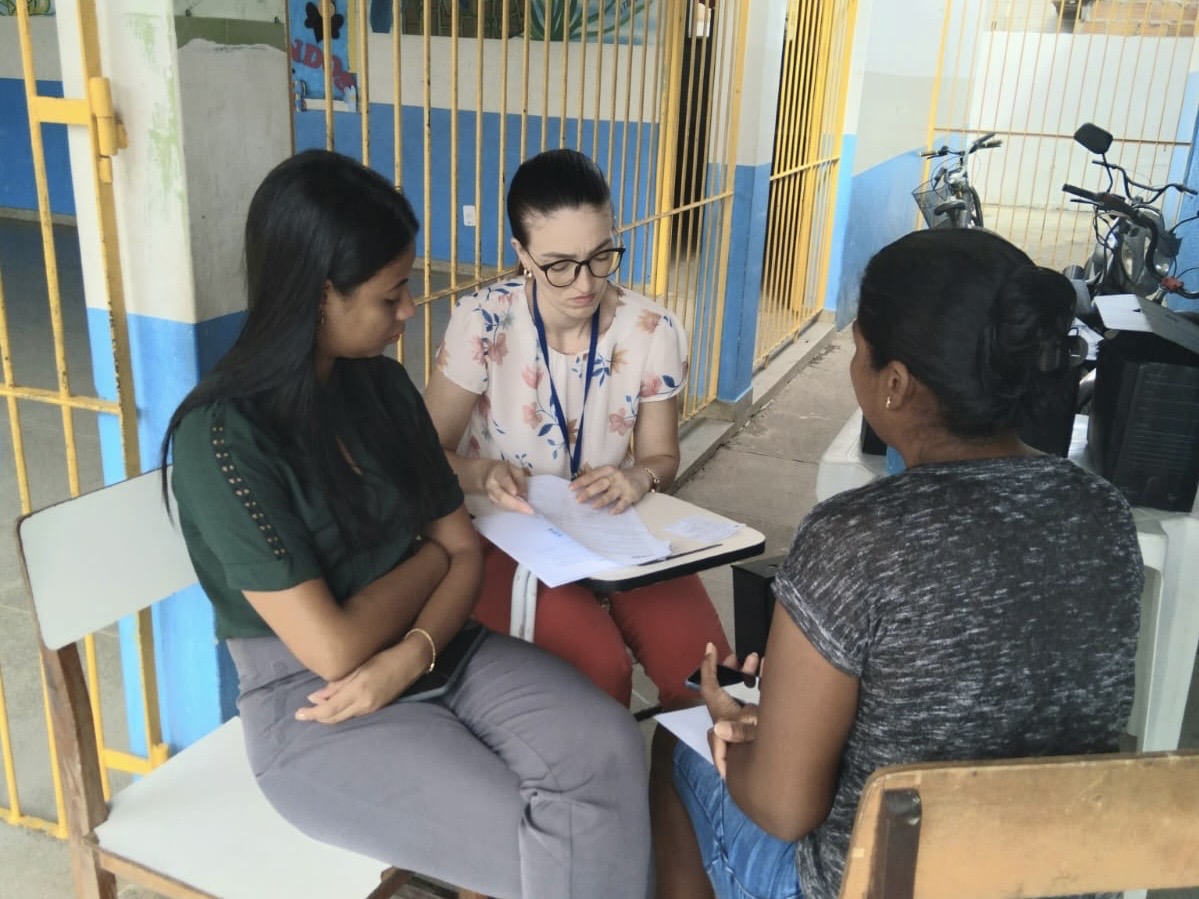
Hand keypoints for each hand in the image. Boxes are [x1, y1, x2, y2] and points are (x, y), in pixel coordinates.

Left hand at [294, 640, 425, 724]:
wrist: (411, 662)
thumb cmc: (384, 658)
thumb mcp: (358, 668)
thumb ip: (337, 684)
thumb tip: (316, 696)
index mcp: (358, 692)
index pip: (329, 709)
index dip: (312, 713)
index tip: (298, 714)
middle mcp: (364, 704)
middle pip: (334, 718)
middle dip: (317, 717)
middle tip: (303, 713)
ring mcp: (372, 708)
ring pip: (343, 717)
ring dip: (328, 715)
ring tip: (316, 707)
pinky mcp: (377, 708)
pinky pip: (353, 714)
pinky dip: (340, 712)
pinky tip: (334, 705)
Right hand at [483, 460, 532, 513]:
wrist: (489, 475)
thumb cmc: (506, 472)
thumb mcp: (516, 470)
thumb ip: (520, 480)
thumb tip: (524, 495)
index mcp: (498, 473)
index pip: (503, 479)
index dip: (508, 486)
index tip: (515, 492)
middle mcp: (491, 485)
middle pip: (501, 496)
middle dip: (515, 504)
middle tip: (529, 510)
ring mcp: (491, 496)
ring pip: (502, 504)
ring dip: (515, 508)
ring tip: (528, 511)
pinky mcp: (493, 503)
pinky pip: (503, 507)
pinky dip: (513, 509)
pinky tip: (522, 510)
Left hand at [569, 464, 647, 513]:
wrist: (642, 475)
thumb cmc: (619, 477)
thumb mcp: (609, 473)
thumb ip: (596, 478)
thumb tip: (578, 488)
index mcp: (608, 470)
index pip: (592, 475)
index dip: (581, 481)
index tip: (570, 488)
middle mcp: (615, 477)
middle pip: (600, 484)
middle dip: (588, 492)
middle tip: (578, 500)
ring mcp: (624, 486)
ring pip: (611, 494)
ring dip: (601, 500)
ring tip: (593, 507)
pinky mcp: (631, 495)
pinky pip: (623, 503)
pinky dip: (617, 508)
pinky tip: (611, 513)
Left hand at [699, 643, 761, 778]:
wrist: (781, 775)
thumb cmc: (766, 756)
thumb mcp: (754, 742)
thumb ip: (738, 732)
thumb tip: (718, 728)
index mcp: (727, 717)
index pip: (710, 689)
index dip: (707, 668)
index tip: (709, 648)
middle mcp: (735, 717)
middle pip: (726, 688)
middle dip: (730, 671)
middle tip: (735, 657)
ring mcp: (748, 719)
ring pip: (743, 691)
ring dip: (748, 675)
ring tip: (755, 659)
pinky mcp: (761, 721)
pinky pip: (758, 698)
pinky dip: (763, 683)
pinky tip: (769, 670)